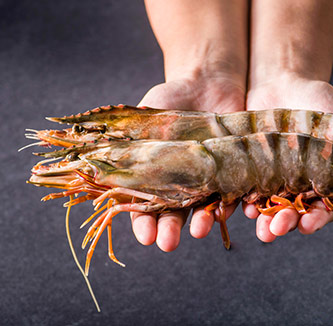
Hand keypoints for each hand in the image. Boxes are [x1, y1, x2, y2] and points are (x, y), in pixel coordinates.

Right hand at [134, 0, 247, 250]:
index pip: (145, 207)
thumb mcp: (146, 116)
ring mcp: (208, 178)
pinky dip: (234, 204)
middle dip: (170, 229)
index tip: (144, 236)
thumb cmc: (171, 98)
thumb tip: (96, 162)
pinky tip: (229, 210)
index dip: (143, 222)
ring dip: (202, 222)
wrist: (208, 81)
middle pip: (174, 214)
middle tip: (168, 243)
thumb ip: (130, 139)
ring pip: (205, 208)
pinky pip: (236, 192)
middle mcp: (181, 183)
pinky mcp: (234, 170)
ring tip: (199, 230)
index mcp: (155, 176)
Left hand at [243, 73, 332, 241]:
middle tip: (275, 229)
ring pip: (269, 209)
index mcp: (327, 181)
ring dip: (263, 221)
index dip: (319, 218)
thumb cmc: (318, 102)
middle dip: (285, 223)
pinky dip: (241, 203)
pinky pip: (245, 193)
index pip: (327, 207)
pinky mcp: (250, 172)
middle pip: (295, 213)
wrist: (282, 83)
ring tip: (259, 229)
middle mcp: (301, 187)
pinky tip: (237, 209)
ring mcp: (275, 182)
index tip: (308, 225)